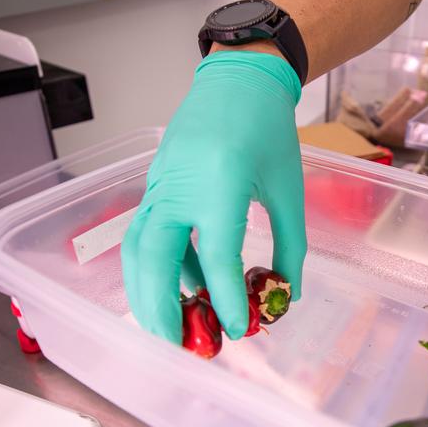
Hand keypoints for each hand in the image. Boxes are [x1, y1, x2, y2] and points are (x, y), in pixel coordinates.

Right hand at [122, 52, 305, 341]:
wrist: (238, 80)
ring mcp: (160, 184)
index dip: (226, 297)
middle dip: (161, 308)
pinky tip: (184, 290)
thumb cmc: (268, 130)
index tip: (237, 329)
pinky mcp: (154, 186)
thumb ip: (289, 247)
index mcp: (221, 181)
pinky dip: (158, 268)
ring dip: (149, 293)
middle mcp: (180, 184)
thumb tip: (286, 294)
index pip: (216, 253)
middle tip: (180, 346)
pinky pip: (147, 234)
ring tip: (174, 328)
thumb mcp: (288, 190)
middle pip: (152, 257)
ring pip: (138, 248)